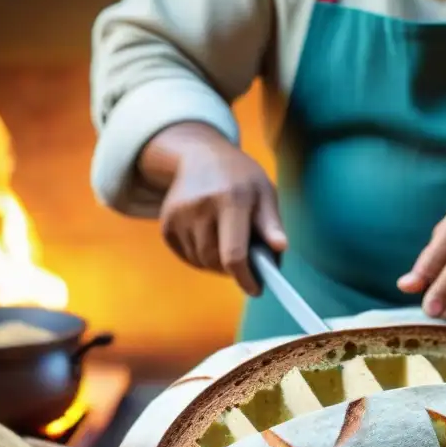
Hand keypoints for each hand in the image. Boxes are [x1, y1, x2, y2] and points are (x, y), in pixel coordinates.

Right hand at [158, 130, 286, 295]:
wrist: (200, 156)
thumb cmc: (241, 178)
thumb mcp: (265, 193)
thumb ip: (272, 223)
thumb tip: (280, 248)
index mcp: (231, 199)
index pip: (234, 253)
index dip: (245, 278)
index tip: (256, 289)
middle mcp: (200, 207)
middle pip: (215, 261)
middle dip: (234, 270)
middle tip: (247, 263)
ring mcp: (178, 216)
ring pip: (201, 261)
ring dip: (218, 263)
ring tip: (229, 242)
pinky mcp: (166, 224)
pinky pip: (187, 256)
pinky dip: (202, 256)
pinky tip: (211, 237)